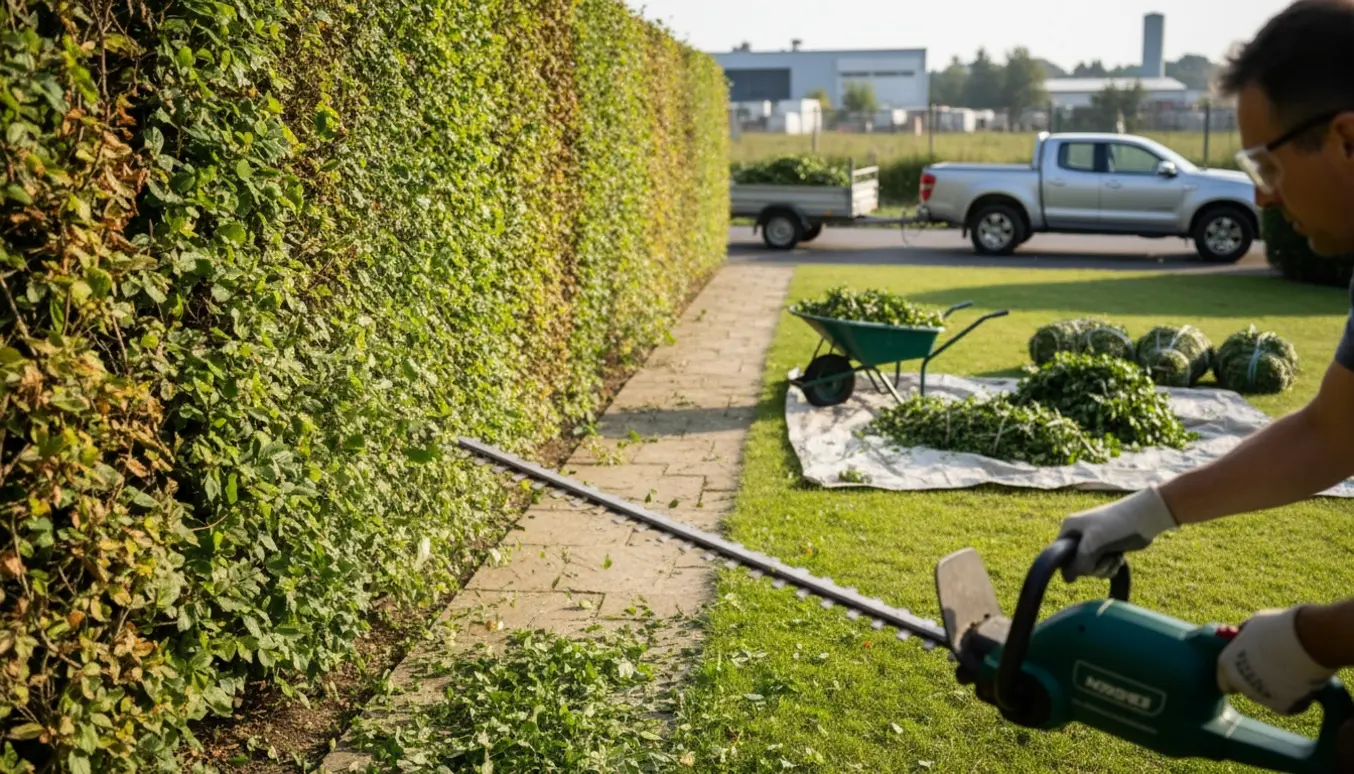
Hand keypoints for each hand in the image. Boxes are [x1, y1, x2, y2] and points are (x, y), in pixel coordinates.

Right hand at [1057, 487, 1177, 579]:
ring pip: (1090, 568)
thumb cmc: (1116, 525)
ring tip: (1115, 556)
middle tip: (1104, 556)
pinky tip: (1119, 558)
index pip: (1059, 555)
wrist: (1145, 518)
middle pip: (1076, 565)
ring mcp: (1093, 543)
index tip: (1086, 564)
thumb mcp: (1092, 543)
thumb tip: (1067, 580)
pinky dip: (1111, 567)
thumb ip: (1078, 562)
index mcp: (1070, 528)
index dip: (1071, 565)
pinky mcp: (1107, 549)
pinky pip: (1102, 567)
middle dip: (1092, 566)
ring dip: (1104, 567)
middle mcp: (1079, 536)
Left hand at [1217, 607, 1337, 714]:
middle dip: (1259, 682)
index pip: (1224, 680)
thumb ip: (1247, 636)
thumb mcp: (1255, 625)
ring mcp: (1261, 697)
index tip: (1248, 672)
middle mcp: (1240, 683)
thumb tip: (1246, 636)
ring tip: (1295, 670)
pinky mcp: (1283, 708)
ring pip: (1268, 697)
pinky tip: (1305, 681)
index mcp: (1228, 663)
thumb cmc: (1281, 628)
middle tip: (1276, 670)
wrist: (1309, 641)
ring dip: (1277, 689)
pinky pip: (1290, 704)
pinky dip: (1297, 697)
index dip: (1236, 676)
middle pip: (1247, 690)